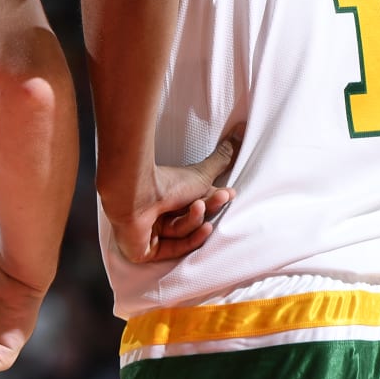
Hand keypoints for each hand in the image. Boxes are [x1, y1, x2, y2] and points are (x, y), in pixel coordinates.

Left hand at [103, 129, 239, 264]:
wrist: (137, 192)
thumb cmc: (165, 182)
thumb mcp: (201, 173)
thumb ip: (222, 158)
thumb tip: (242, 128)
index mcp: (168, 200)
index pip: (196, 207)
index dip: (213, 202)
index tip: (229, 194)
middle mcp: (158, 216)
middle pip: (191, 220)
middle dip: (208, 208)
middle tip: (221, 197)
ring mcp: (150, 235)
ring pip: (184, 233)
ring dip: (196, 219)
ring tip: (197, 206)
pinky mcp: (145, 251)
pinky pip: (174, 249)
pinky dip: (191, 239)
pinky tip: (204, 228)